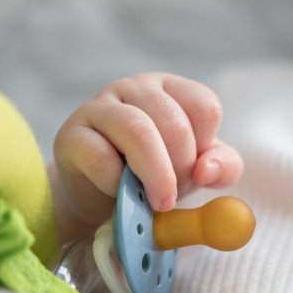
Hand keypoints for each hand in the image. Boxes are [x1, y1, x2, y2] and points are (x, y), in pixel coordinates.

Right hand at [50, 72, 242, 241]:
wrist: (99, 200)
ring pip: (138, 131)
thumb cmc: (150, 177)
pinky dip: (117, 184)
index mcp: (171, 91)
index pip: (204, 108)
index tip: (194, 174)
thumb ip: (220, 168)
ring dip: (155, 175)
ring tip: (157, 203)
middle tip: (172, 196)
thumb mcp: (194, 172)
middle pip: (174, 122)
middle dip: (180, 168)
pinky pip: (101, 157)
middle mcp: (136, 89)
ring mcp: (100, 107)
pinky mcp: (72, 135)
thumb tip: (207, 170)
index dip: (204, 148)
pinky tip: (118, 193)